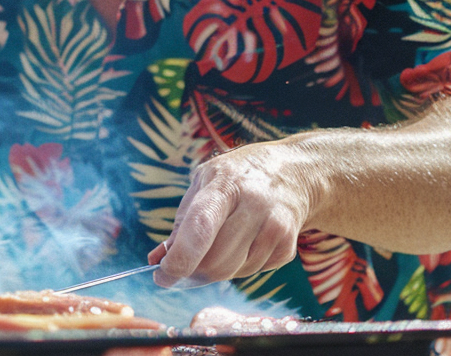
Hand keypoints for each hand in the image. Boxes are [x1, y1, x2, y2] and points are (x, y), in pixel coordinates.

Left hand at [150, 139, 315, 286]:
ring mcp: (275, 227)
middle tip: (185, 264)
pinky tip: (244, 242)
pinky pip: (252, 273)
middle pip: (215, 261)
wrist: (294, 173)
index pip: (200, 227)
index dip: (179, 259)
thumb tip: (156, 260)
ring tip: (220, 243)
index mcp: (226, 183)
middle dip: (194, 270)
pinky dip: (239, 267)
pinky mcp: (287, 247)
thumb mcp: (204, 183)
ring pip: (232, 272)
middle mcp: (254, 204)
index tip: (162, 277)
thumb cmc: (237, 177)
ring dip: (216, 270)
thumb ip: (182, 222)